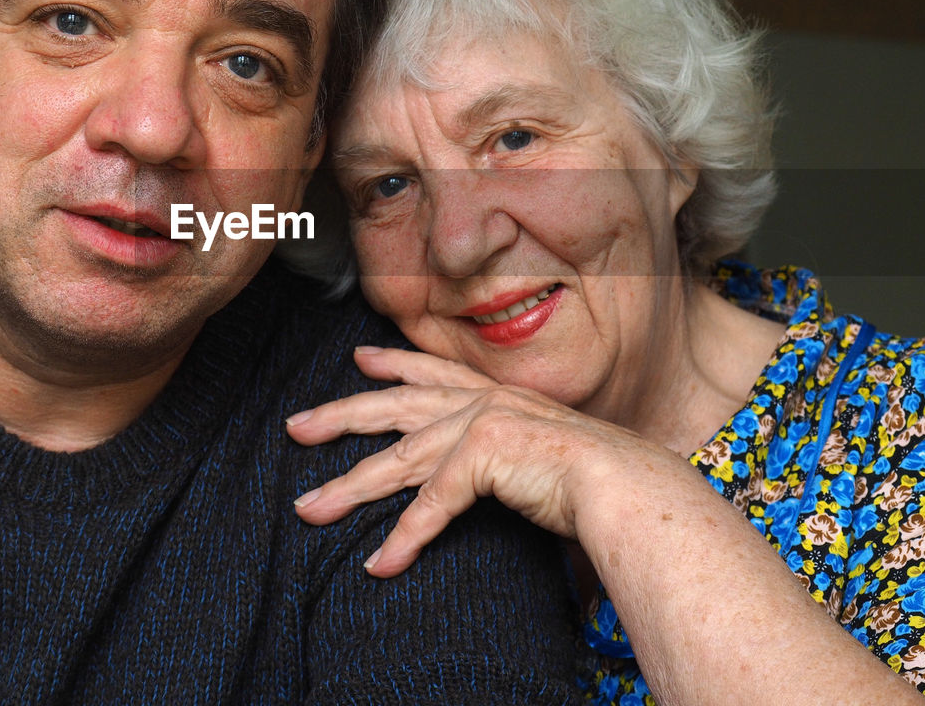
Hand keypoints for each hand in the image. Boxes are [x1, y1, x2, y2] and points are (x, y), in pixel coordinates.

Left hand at [287, 346, 653, 576]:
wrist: (629, 483)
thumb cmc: (596, 476)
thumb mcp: (540, 451)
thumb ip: (507, 453)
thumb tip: (494, 467)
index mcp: (497, 395)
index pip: (432, 373)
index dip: (392, 365)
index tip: (359, 359)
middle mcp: (482, 401)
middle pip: (393, 408)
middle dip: (340, 416)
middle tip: (296, 426)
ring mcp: (480, 424)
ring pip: (397, 460)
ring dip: (349, 490)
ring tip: (309, 510)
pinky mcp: (482, 456)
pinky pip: (432, 506)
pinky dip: (404, 538)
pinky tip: (379, 564)